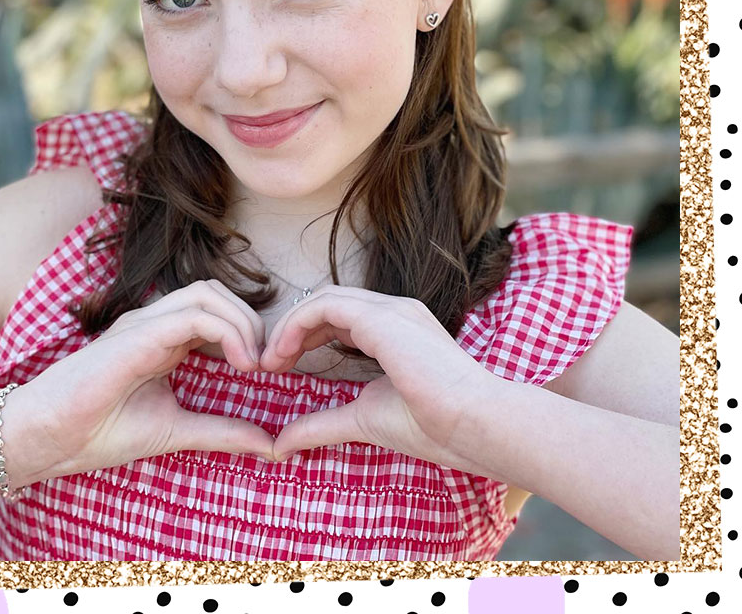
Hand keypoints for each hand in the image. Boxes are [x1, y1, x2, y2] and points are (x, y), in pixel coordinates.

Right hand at [21, 279, 274, 479]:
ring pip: (208, 293)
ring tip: (253, 363)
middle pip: (217, 292)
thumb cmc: (99, 431)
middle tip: (267, 363)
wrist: (46, 438)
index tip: (267, 371)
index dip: (249, 331)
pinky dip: (227, 331)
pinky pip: (192, 315)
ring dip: (242, 322)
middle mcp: (155, 322)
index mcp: (164, 338)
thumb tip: (271, 444)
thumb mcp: (177, 431)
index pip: (216, 310)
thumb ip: (222, 431)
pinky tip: (240, 364)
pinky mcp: (138, 333)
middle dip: (252, 321)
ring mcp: (144, 322)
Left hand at [258, 287, 494, 466]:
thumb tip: (281, 443)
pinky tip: (284, 353)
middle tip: (267, 362)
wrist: (474, 426)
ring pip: (323, 298)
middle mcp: (392, 312)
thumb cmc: (434, 426)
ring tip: (271, 359)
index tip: (280, 369)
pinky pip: (326, 306)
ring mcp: (389, 310)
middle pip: (326, 302)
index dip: (303, 337)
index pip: (337, 317)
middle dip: (291, 328)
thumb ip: (322, 425)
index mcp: (394, 330)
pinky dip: (298, 324)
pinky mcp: (383, 318)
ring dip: (290, 325)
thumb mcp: (362, 421)